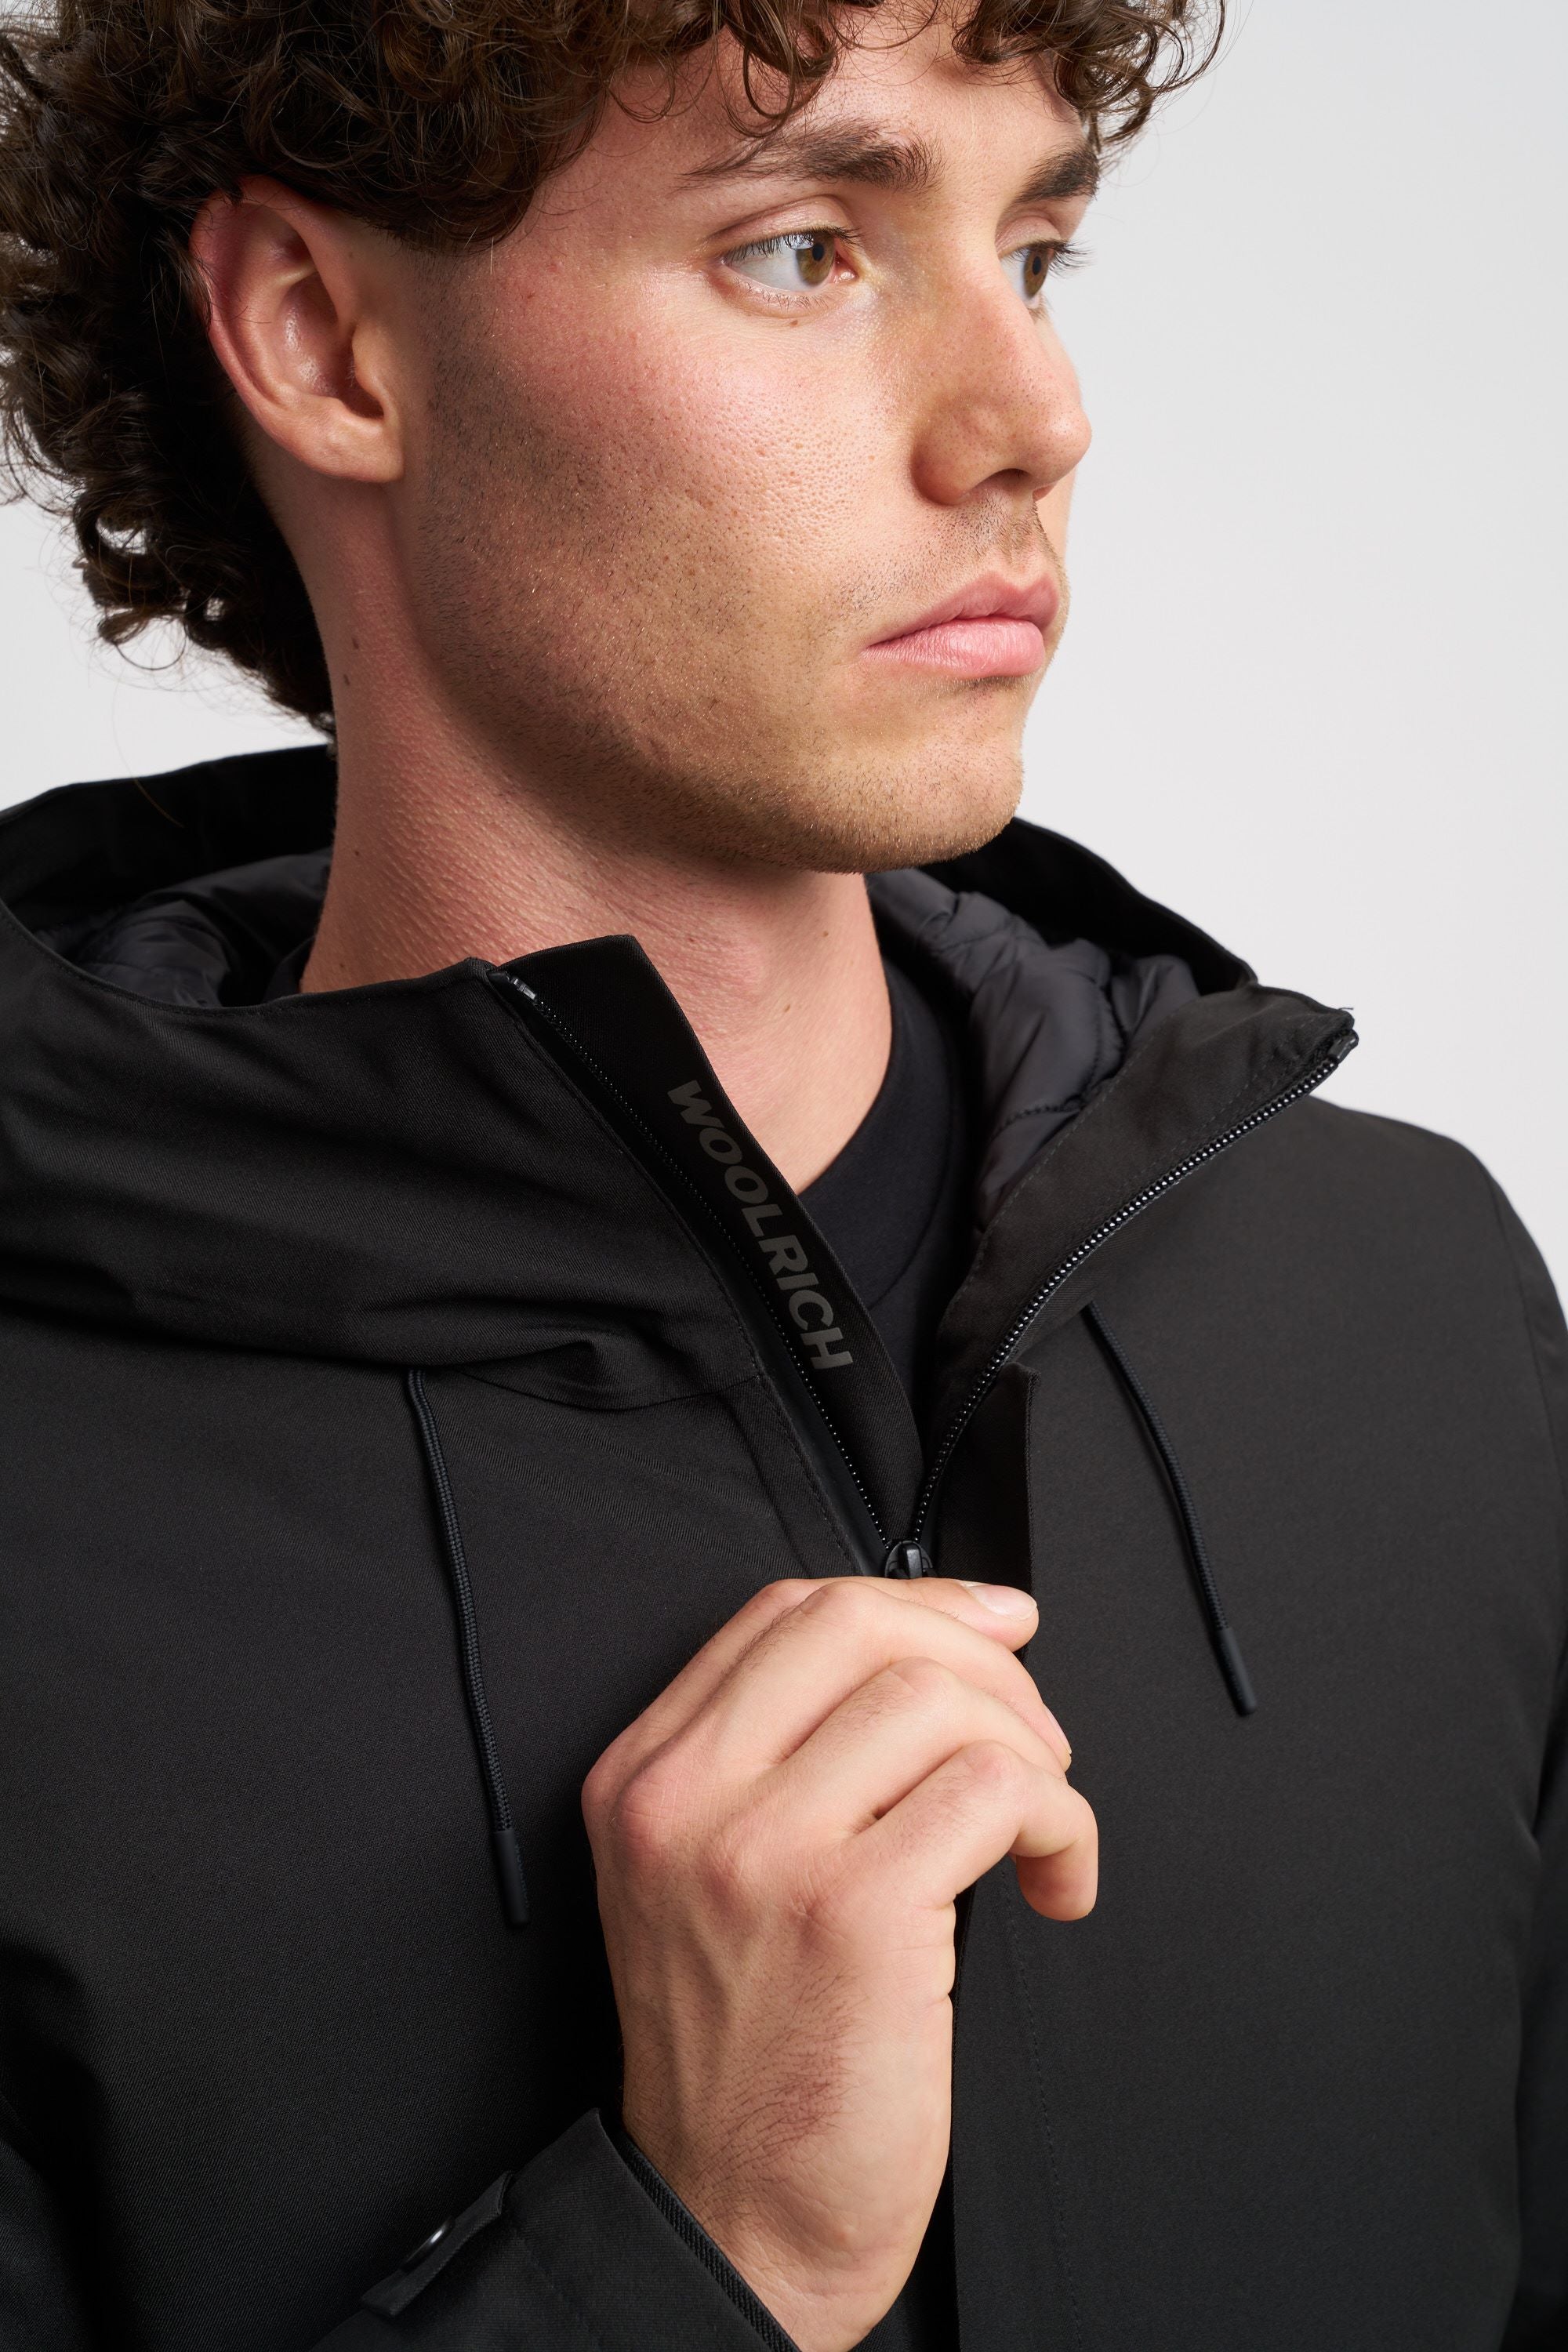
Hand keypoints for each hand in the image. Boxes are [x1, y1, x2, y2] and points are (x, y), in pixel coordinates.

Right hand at [582, 1576, 1096, 2351]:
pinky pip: (995, 1792)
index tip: (997, 1626)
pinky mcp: (852, 1913)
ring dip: (1034, 1755)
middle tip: (1035, 1740)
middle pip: (859, 1624)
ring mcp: (762, 1849)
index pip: (786, 1611)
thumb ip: (781, 1762)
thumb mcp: (711, 1881)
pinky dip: (1060, 1824)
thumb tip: (941, 1649)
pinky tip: (1057, 1883)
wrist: (730, 2223)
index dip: (916, 1600)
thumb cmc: (748, 2059)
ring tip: (1043, 1831)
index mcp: (643, 1777)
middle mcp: (683, 1798)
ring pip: (939, 1700)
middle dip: (982, 1660)